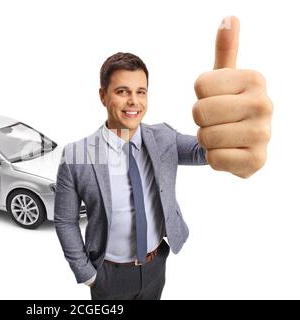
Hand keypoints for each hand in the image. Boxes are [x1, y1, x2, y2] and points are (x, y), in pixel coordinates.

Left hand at [192, 16, 272, 177]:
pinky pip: (213, 159)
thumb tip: (228, 19)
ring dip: (207, 139)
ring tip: (223, 135)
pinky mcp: (257, 161)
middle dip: (201, 119)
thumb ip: (225, 50)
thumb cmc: (229, 104)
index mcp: (255, 79)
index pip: (200, 86)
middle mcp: (265, 104)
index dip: (200, 95)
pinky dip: (214, 158)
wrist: (243, 142)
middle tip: (217, 120)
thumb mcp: (225, 77)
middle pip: (199, 111)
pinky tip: (229, 152)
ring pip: (205, 136)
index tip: (216, 98)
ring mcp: (264, 135)